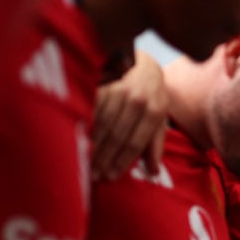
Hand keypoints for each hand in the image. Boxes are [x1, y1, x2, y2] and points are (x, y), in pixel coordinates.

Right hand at [92, 52, 167, 180]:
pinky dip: (84, 127)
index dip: (122, 161)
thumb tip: (153, 172)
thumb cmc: (152, 98)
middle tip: (95, 176)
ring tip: (86, 164)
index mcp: (155, 110)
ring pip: (101, 124)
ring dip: (92, 146)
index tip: (110, 176)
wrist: (141, 63)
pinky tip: (78, 142)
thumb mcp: (161, 118)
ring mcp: (118, 89)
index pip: (136, 142)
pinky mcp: (102, 83)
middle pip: (117, 136)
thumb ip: (155, 144)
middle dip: (105, 158)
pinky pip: (90, 110)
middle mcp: (137, 99)